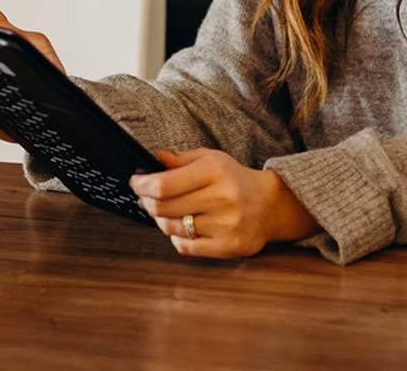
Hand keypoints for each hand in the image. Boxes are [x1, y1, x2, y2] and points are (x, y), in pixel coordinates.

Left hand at [129, 148, 320, 258]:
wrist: (270, 205)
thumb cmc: (235, 180)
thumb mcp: (212, 159)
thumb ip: (182, 159)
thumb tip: (156, 159)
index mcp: (215, 171)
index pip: (164, 184)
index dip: (142, 186)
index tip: (136, 183)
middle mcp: (221, 198)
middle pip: (163, 208)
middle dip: (147, 202)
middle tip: (146, 198)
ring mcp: (225, 225)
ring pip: (171, 228)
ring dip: (161, 220)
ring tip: (167, 212)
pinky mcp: (228, 246)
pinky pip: (185, 246)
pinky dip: (177, 237)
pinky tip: (183, 227)